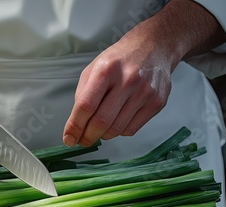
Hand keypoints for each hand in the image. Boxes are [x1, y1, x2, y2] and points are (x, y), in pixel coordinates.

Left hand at [63, 31, 172, 146]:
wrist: (154, 47)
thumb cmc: (119, 60)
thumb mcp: (93, 69)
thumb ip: (82, 95)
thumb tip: (76, 125)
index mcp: (106, 70)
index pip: (86, 106)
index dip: (75, 126)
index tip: (69, 139)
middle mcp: (127, 80)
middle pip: (101, 121)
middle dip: (87, 137)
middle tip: (82, 141)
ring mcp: (144, 92)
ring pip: (116, 129)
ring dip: (103, 135)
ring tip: (98, 130)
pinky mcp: (157, 102)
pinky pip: (131, 129)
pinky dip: (119, 132)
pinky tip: (116, 122)